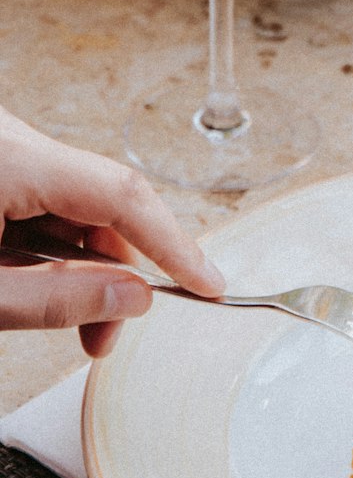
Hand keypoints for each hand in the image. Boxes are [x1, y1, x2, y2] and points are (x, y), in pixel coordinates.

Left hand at [0, 104, 224, 355]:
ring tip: (67, 322)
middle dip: (114, 272)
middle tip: (106, 336)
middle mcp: (13, 141)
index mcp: (12, 160)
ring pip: (75, 206)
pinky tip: (34, 286)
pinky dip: (50, 249)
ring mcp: (7, 149)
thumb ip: (55, 299)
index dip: (172, 243)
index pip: (121, 195)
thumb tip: (135, 298)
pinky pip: (44, 202)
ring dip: (80, 266)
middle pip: (100, 202)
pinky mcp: (1, 163)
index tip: (206, 284)